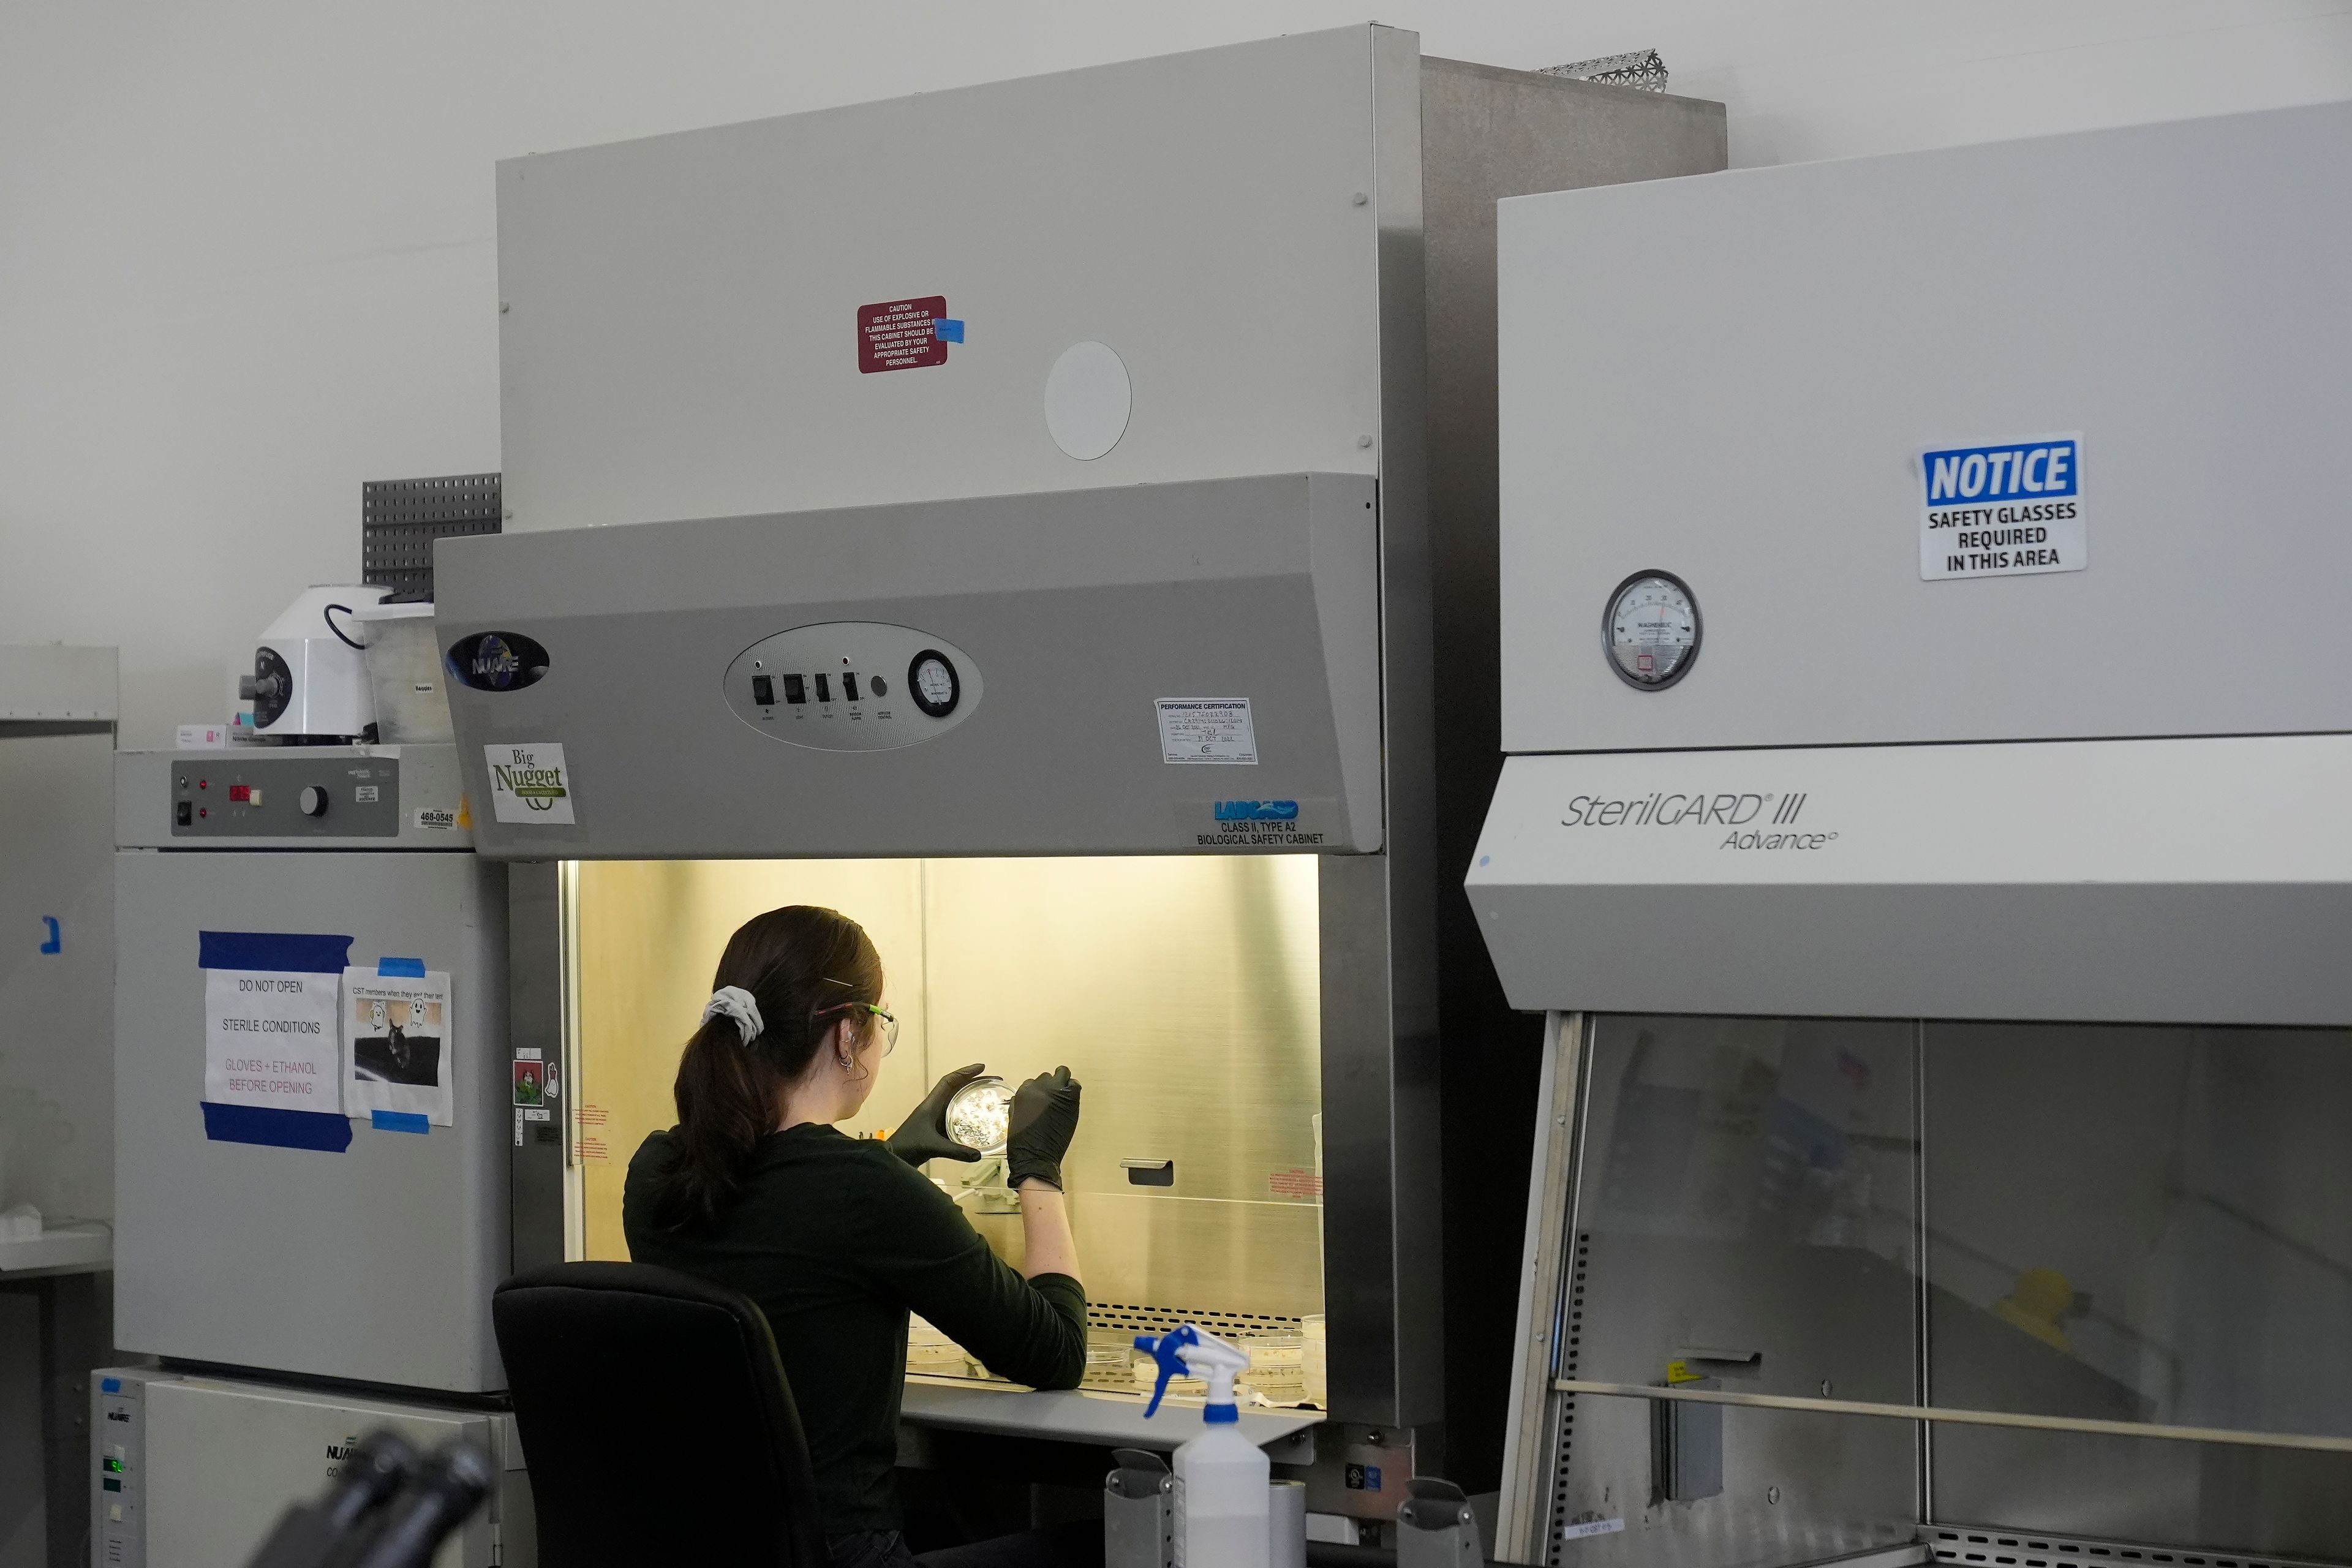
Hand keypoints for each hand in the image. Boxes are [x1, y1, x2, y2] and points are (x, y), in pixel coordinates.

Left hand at [885, 1063, 986, 1167]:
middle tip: (994, 1082)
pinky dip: (968, 1116)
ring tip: (990, 1097)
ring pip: (956, 1103)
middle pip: (956, 1090)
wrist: (893, 1158)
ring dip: (972, 1098)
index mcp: (930, 1105)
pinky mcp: (936, 1131)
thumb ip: (955, 1151)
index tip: (981, 1068)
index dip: (965, 1073)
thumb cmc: (908, 1147)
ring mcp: (935, 1119)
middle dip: (974, 1083)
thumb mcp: (932, 1146)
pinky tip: (980, 1122)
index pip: (948, 1082)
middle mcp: (934, 1109)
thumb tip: (979, 1155)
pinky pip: (955, 1118)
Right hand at [1006, 1066, 1081, 1190]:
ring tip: (1064, 1095)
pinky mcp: (1069, 1099)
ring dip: (1062, 1084)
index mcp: (1024, 1092)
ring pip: (1061, 1075)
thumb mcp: (1014, 1118)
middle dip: (1050, 1085)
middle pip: (1047, 1077)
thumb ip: (1020, 1103)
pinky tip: (1071, 1099)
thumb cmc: (1022, 1142)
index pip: (1033, 1082)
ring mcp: (1055, 1091)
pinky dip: (1073, 1089)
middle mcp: (1038, 1087)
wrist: (1035, 1156)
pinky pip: (1074, 1085)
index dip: (1039, 1091)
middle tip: (1054, 1097)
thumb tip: (1026, 1097)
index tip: (1042, 1099)